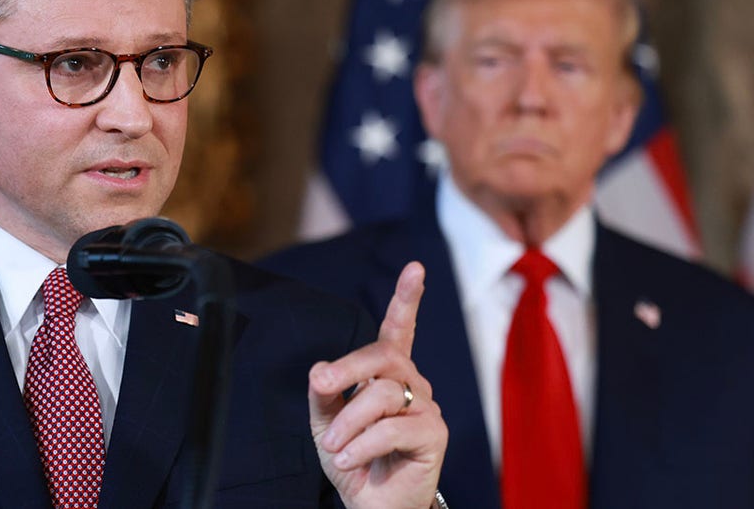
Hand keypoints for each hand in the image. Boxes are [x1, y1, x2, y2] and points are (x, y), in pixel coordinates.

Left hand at [308, 262, 447, 508]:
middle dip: (347, 368)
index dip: (406, 299)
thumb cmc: (352, 457)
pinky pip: (392, 429)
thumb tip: (319, 369)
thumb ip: (323, 393)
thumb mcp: (325, 422)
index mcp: (388, 373)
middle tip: (321, 384)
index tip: (415, 268)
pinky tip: (348, 459)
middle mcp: (412, 383)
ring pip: (382, 395)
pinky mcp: (434, 435)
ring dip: (347, 422)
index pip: (399, 330)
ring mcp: (426, 407)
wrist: (369, 503)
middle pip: (382, 356)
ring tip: (333, 447)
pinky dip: (362, 445)